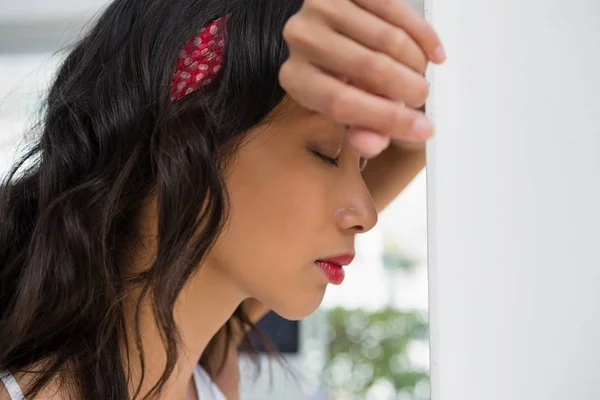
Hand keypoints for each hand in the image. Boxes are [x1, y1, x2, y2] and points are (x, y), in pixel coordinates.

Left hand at [279, 0, 444, 158]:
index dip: (386, 118)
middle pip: (369, 68)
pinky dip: (422, 34)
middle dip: (408, 87)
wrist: (332, 31)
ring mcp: (322, 6)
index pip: (341, 102)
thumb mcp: (346, 108)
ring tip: (420, 74)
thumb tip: (372, 143)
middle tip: (422, 96)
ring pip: (388, 38)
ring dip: (416, 62)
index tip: (421, 128)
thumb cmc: (338, 75)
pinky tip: (430, 52)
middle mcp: (302, 39)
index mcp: (295, 77)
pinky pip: (396, 9)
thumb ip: (361, 130)